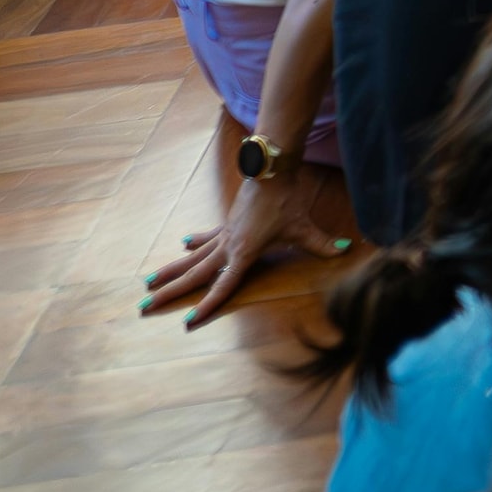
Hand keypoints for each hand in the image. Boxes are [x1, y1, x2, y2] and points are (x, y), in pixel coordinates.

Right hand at [144, 168, 347, 325]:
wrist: (271, 170)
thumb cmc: (286, 201)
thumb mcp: (304, 227)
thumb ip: (322, 244)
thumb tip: (347, 250)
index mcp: (243, 253)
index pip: (223, 285)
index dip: (209, 305)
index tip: (189, 321)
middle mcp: (227, 247)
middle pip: (194, 274)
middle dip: (170, 292)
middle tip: (144, 306)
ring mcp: (224, 235)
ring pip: (192, 258)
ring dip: (171, 270)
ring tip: (148, 283)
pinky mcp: (227, 224)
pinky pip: (207, 238)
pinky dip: (195, 242)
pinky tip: (183, 244)